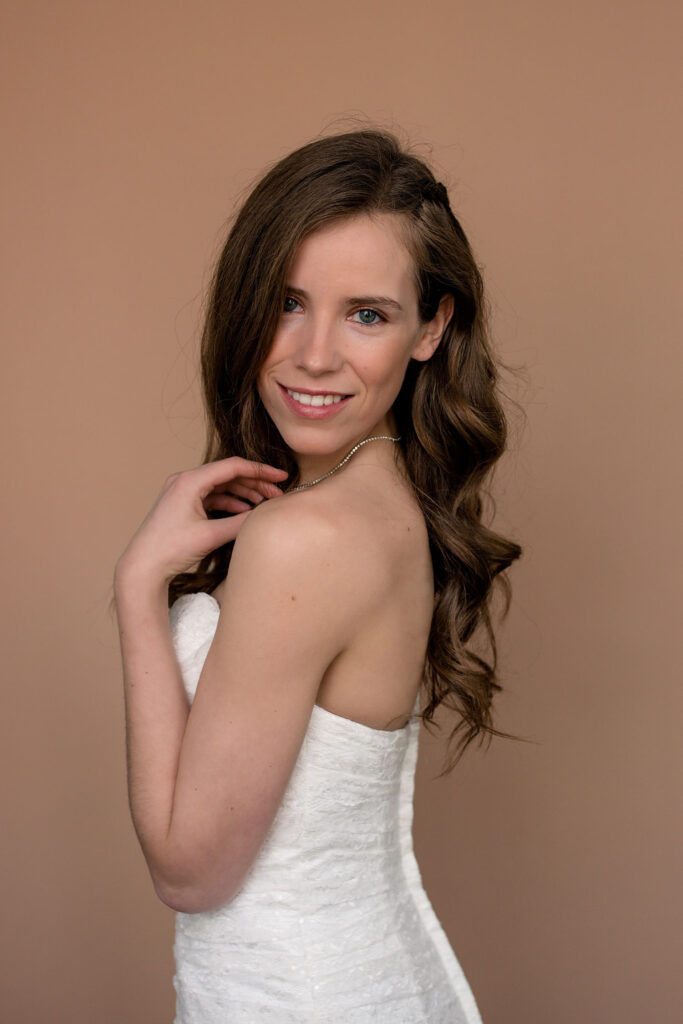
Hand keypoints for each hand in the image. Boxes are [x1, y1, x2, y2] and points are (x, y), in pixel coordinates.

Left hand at [114, 457, 289, 586]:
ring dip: (243, 493)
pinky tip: (244, 512)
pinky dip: (229, 502)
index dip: (261, 470)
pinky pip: (211, 497)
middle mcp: (185, 481)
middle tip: (277, 493)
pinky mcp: (182, 504)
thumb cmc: (170, 549)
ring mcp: (182, 492)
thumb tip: (265, 514)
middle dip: (255, 483)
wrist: (143, 566)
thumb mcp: (211, 536)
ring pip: (221, 486)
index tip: (281, 476)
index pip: (233, 466)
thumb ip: (241, 523)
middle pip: (228, 474)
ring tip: (264, 503)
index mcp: (190, 481)